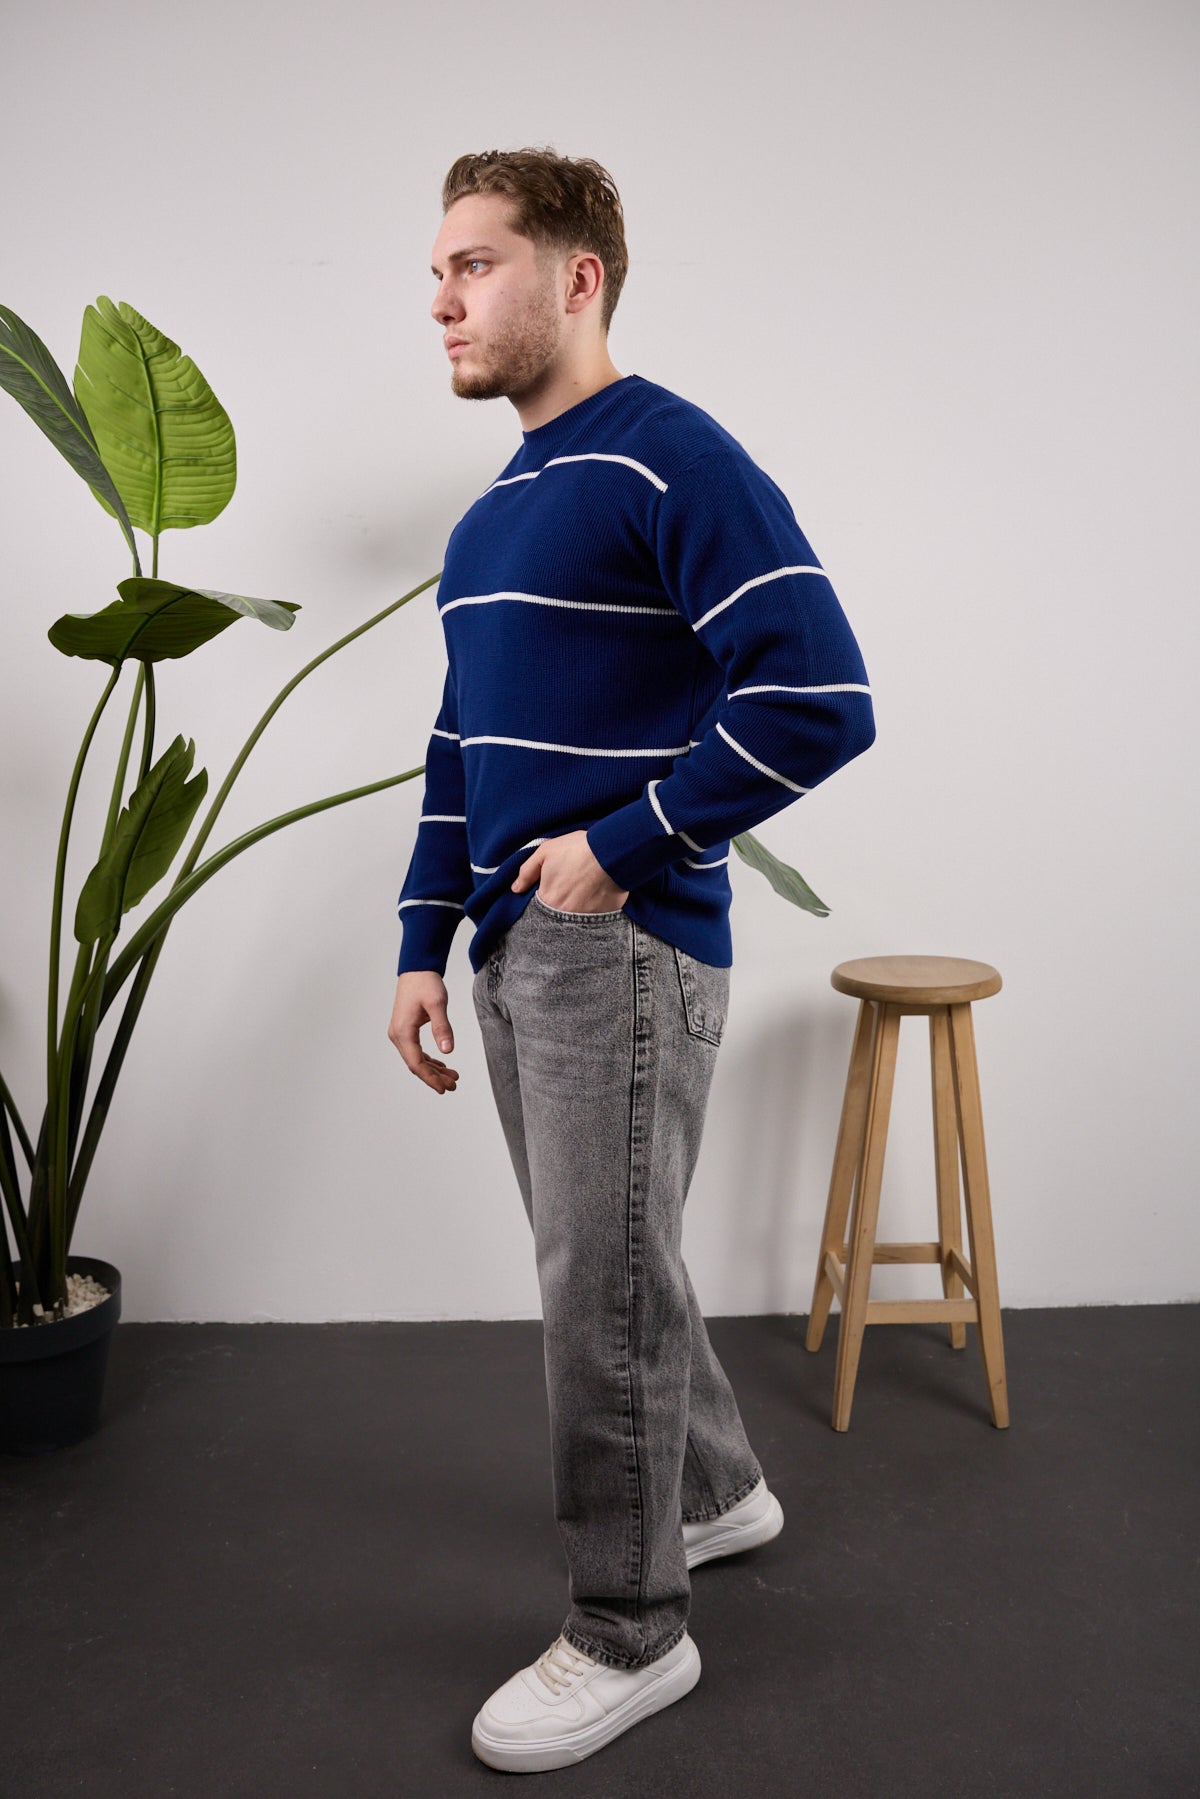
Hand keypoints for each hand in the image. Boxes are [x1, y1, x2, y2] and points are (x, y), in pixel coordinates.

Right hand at [388, 972, 459, 1093]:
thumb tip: (448, 1051)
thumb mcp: (437, 1004)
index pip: (416, 1063)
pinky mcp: (406, 1029)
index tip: (444, 1088)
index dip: (430, 1078)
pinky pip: (416, 1050)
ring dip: (433, 1070)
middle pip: (415, 1064)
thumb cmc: (425, 983)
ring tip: (452, 1077)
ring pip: (416, 1059)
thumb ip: (442, 1028)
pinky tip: (442, 1065)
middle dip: (434, 1077)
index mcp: (403, 1031)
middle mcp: (398, 1035)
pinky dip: (429, 1060)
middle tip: (453, 1085)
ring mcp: (400, 1032)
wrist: (417, 968)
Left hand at [512, 829, 629, 912]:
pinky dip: (594, 911)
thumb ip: (527, 872)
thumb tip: (515, 889)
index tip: (551, 890)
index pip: (538, 908)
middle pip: (557, 916)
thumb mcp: (545, 852)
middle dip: (560, 906)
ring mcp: (585, 918)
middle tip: (568, 890)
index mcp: (548, 899)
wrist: (611, 852)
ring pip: (575, 920)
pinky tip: (596, 897)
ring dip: (576, 909)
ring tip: (582, 893)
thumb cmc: (577, 849)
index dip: (544, 898)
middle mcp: (565, 913)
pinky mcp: (604, 916)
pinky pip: (595, 919)